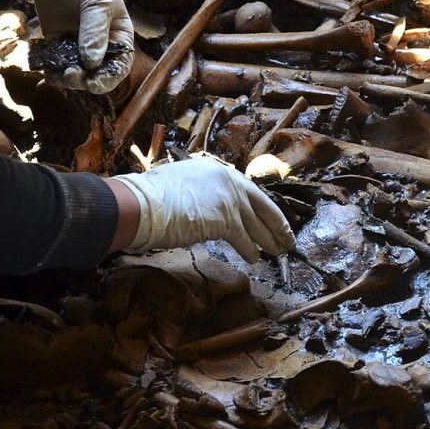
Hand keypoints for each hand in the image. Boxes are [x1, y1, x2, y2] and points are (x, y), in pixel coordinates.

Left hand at [26, 0, 133, 92]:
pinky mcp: (56, 42)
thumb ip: (95, 32)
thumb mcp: (97, 0)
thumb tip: (90, 64)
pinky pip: (55, 63)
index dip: (108, 79)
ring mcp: (77, 45)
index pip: (119, 66)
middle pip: (96, 75)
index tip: (93, 83)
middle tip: (70, 75)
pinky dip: (50, 70)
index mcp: (119, 36)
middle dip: (84, 80)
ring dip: (66, 79)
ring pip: (75, 73)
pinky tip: (45, 69)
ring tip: (56, 74)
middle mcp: (100, 45)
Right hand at [117, 156, 295, 261]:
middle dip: (276, 224)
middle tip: (287, 236)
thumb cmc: (151, 197)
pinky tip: (254, 259)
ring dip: (269, 240)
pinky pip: (245, 240)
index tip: (269, 215)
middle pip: (261, 205)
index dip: (261, 206)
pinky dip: (250, 251)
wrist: (142, 204)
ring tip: (278, 251)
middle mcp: (227, 180)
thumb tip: (207, 207)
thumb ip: (200, 192)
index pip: (247, 189)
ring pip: (257, 224)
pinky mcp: (226, 220)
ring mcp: (229, 199)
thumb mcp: (180, 184)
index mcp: (215, 169)